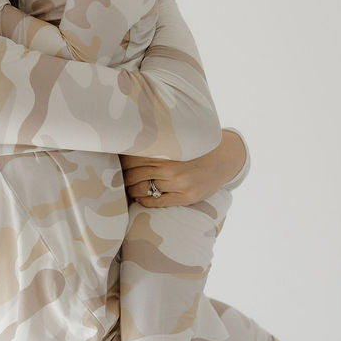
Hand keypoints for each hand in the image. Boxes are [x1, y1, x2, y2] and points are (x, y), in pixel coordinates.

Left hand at [121, 129, 246, 206]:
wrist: (225, 158)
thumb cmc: (196, 147)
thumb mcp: (178, 139)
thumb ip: (156, 141)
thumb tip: (128, 140)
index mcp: (167, 148)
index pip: (132, 157)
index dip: (120, 161)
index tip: (115, 162)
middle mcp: (172, 166)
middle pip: (133, 175)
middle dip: (123, 177)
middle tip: (117, 177)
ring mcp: (179, 183)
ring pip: (142, 189)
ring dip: (131, 190)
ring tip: (128, 187)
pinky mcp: (186, 196)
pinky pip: (156, 202)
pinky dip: (144, 200)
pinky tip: (141, 196)